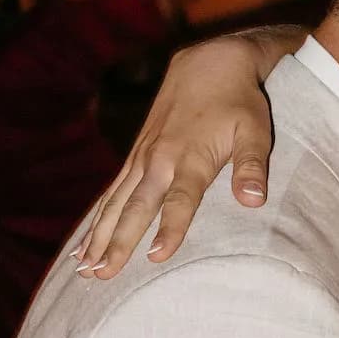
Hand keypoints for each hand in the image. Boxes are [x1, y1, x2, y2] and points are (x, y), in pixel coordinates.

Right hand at [75, 32, 279, 274]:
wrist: (211, 62)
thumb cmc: (240, 101)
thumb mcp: (256, 130)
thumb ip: (252, 167)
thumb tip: (254, 200)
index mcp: (191, 159)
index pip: (180, 201)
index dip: (169, 229)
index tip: (156, 257)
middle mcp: (160, 159)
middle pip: (136, 208)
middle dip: (118, 242)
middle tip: (100, 275)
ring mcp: (143, 156)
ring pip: (117, 202)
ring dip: (99, 234)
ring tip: (83, 267)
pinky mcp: (136, 152)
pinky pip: (113, 190)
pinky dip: (99, 216)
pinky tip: (86, 240)